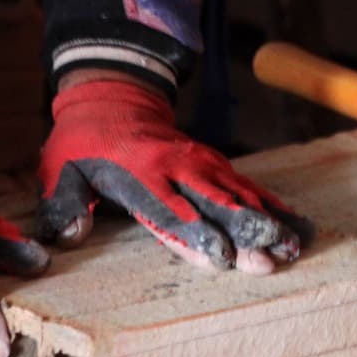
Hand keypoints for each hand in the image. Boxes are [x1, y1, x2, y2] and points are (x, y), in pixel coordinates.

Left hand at [38, 74, 313, 273]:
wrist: (112, 99)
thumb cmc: (82, 143)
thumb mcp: (59, 169)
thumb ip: (63, 204)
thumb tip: (69, 237)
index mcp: (140, 173)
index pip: (170, 209)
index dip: (195, 234)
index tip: (221, 257)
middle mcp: (177, 167)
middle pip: (216, 204)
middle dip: (245, 233)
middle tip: (271, 258)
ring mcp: (200, 163)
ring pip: (239, 195)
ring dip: (267, 222)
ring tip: (294, 248)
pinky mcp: (214, 163)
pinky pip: (247, 185)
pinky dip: (272, 204)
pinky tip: (296, 224)